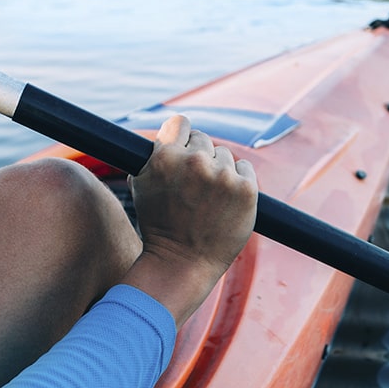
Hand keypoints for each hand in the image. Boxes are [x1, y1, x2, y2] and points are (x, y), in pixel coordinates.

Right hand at [121, 115, 257, 326]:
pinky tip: (227, 199)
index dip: (181, 137)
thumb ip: (154, 157)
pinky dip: (238, 180)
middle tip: (195, 185)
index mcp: (166, 157)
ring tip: (209, 197)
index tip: (183, 150)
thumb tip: (166, 135)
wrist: (182, 263)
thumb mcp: (142, 186)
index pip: (180, 124)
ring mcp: (223, 175)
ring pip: (225, 155)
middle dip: (199, 157)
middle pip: (204, 140)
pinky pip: (245, 168)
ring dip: (219, 170)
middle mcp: (196, 162)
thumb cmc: (160, 226)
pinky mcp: (246, 189)